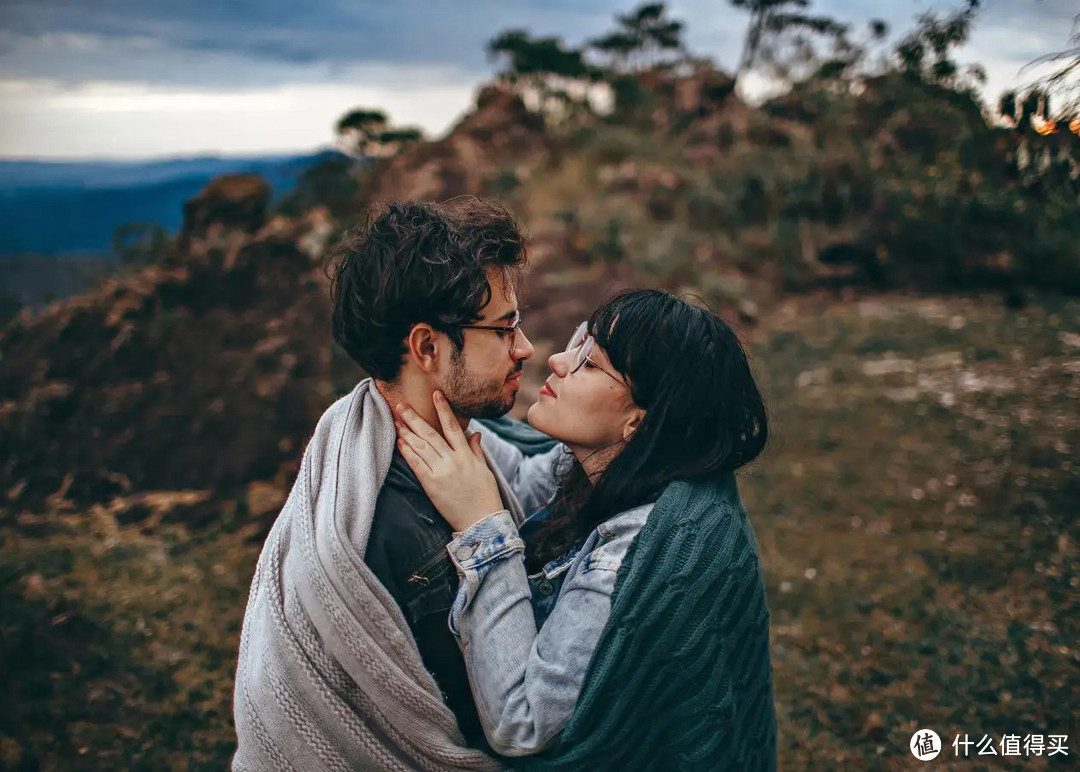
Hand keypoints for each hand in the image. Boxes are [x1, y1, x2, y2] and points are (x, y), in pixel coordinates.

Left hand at [393, 391, 504, 531]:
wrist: (482, 521)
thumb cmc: (484, 496)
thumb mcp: (484, 470)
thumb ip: (475, 450)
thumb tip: (476, 433)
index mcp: (466, 455)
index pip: (453, 426)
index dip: (443, 409)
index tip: (435, 394)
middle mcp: (453, 460)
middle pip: (430, 434)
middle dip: (414, 418)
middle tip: (401, 404)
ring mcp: (441, 472)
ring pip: (421, 447)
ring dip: (407, 432)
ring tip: (396, 421)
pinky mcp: (432, 485)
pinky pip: (417, 464)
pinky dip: (408, 452)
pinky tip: (400, 442)